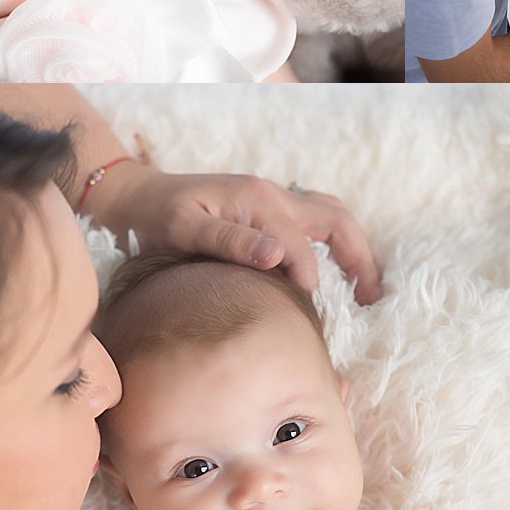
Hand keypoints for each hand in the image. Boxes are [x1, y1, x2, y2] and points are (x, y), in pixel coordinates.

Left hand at [88, 161, 379, 304]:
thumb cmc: (157, 216)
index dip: (306, 280)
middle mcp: (272, 194)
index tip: (306, 316)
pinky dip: (336, 244)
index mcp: (257, 199)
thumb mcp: (185, 229)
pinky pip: (315, 221)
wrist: (136, 196)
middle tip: (372, 299)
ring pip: (331, 216)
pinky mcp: (267, 208)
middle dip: (360, 257)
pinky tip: (334, 273)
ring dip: (354, 248)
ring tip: (366, 290)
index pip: (299, 245)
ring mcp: (273, 198)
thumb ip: (231, 242)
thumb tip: (277, 256)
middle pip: (336, 219)